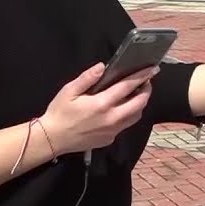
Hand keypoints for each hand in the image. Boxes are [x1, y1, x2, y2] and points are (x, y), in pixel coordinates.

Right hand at [39, 62, 154, 153]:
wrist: (53, 139)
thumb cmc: (59, 113)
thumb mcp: (69, 91)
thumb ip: (87, 78)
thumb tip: (102, 66)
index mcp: (102, 104)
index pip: (128, 87)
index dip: (141, 76)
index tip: (151, 69)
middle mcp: (112, 118)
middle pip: (139, 103)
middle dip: (146, 91)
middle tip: (147, 81)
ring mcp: (113, 131)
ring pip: (136, 116)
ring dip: (140, 104)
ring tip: (137, 94)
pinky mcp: (110, 139)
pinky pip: (125, 125)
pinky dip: (128, 115)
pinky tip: (121, 109)